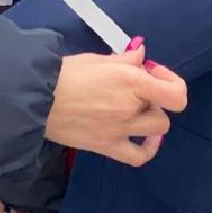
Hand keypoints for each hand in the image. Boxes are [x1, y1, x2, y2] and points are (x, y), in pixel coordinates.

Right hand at [45, 45, 187, 166]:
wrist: (36, 100)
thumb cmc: (64, 74)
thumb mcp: (96, 59)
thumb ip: (125, 59)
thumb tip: (141, 56)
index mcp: (130, 81)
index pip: (175, 92)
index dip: (171, 81)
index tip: (153, 72)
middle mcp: (131, 108)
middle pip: (163, 108)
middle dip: (155, 96)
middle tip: (136, 89)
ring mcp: (121, 130)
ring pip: (158, 128)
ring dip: (151, 117)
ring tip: (135, 109)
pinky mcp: (108, 146)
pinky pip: (139, 156)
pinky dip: (148, 148)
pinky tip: (144, 138)